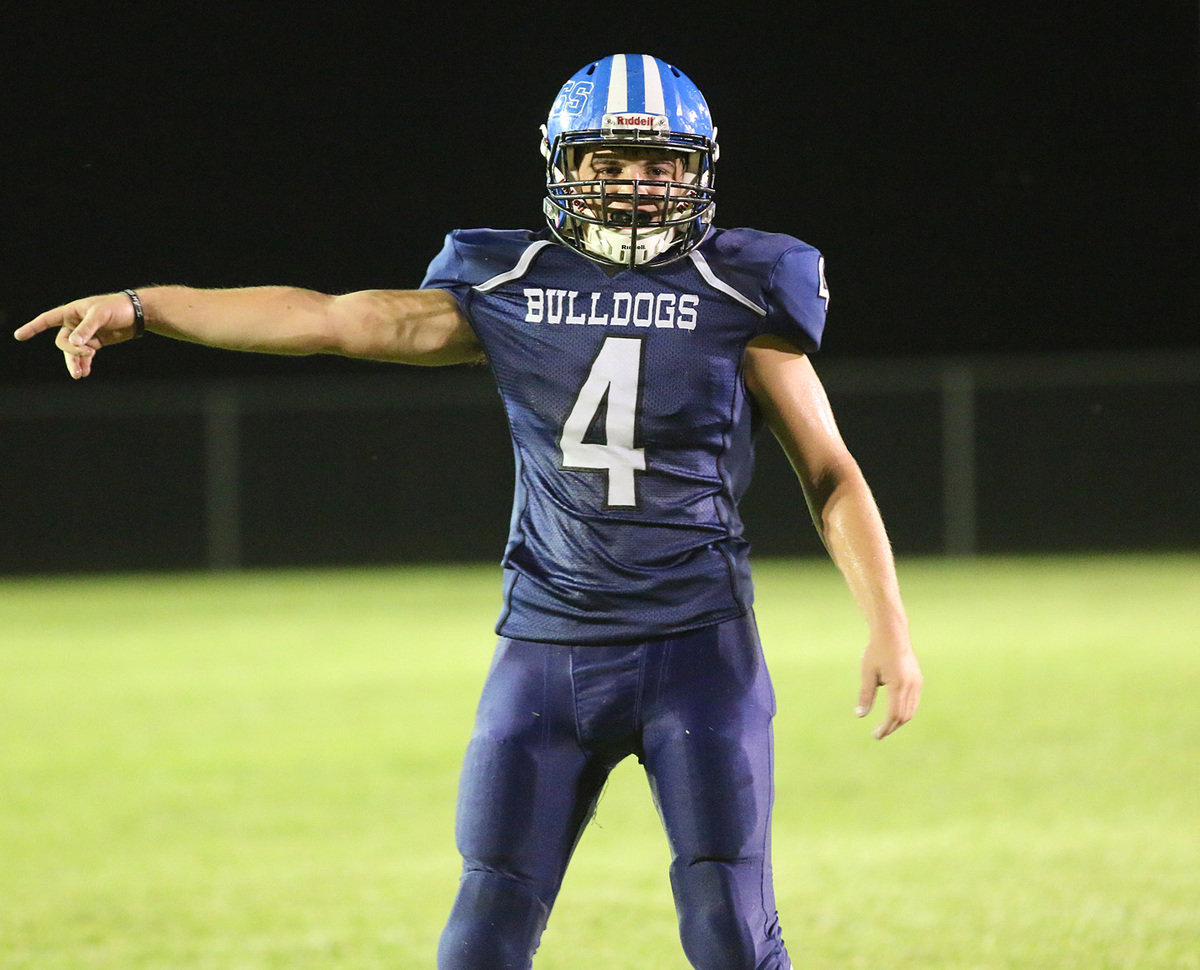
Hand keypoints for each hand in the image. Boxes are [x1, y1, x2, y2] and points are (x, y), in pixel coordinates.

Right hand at [13, 292, 140, 378]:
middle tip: (88, 355)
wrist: (138, 314)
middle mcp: (75, 323)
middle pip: (63, 342)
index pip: (47, 319)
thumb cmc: (118, 308)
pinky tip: (85, 372)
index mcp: (71, 312)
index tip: (19, 336)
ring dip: (75, 362)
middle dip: (72, 351)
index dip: (33, 327)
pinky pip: (84, 355)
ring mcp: (85, 334)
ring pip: (73, 352)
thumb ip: (87, 329)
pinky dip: (84, 363)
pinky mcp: (95, 342)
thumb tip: (74, 343)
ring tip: (80, 375)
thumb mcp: (101, 315)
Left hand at [856, 632, 921, 738]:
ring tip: (885, 725)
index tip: (875, 735)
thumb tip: (860, 715)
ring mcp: (917, 683)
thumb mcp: (867, 673)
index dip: (885, 727)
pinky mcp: (918, 680)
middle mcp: (911, 685)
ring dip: (898, 720)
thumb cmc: (876, 651)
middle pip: (904, 716)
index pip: (893, 714)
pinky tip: (893, 713)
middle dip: (891, 727)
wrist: (892, 633)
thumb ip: (865, 695)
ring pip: (911, 710)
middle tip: (878, 734)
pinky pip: (913, 702)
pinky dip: (904, 711)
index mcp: (898, 684)